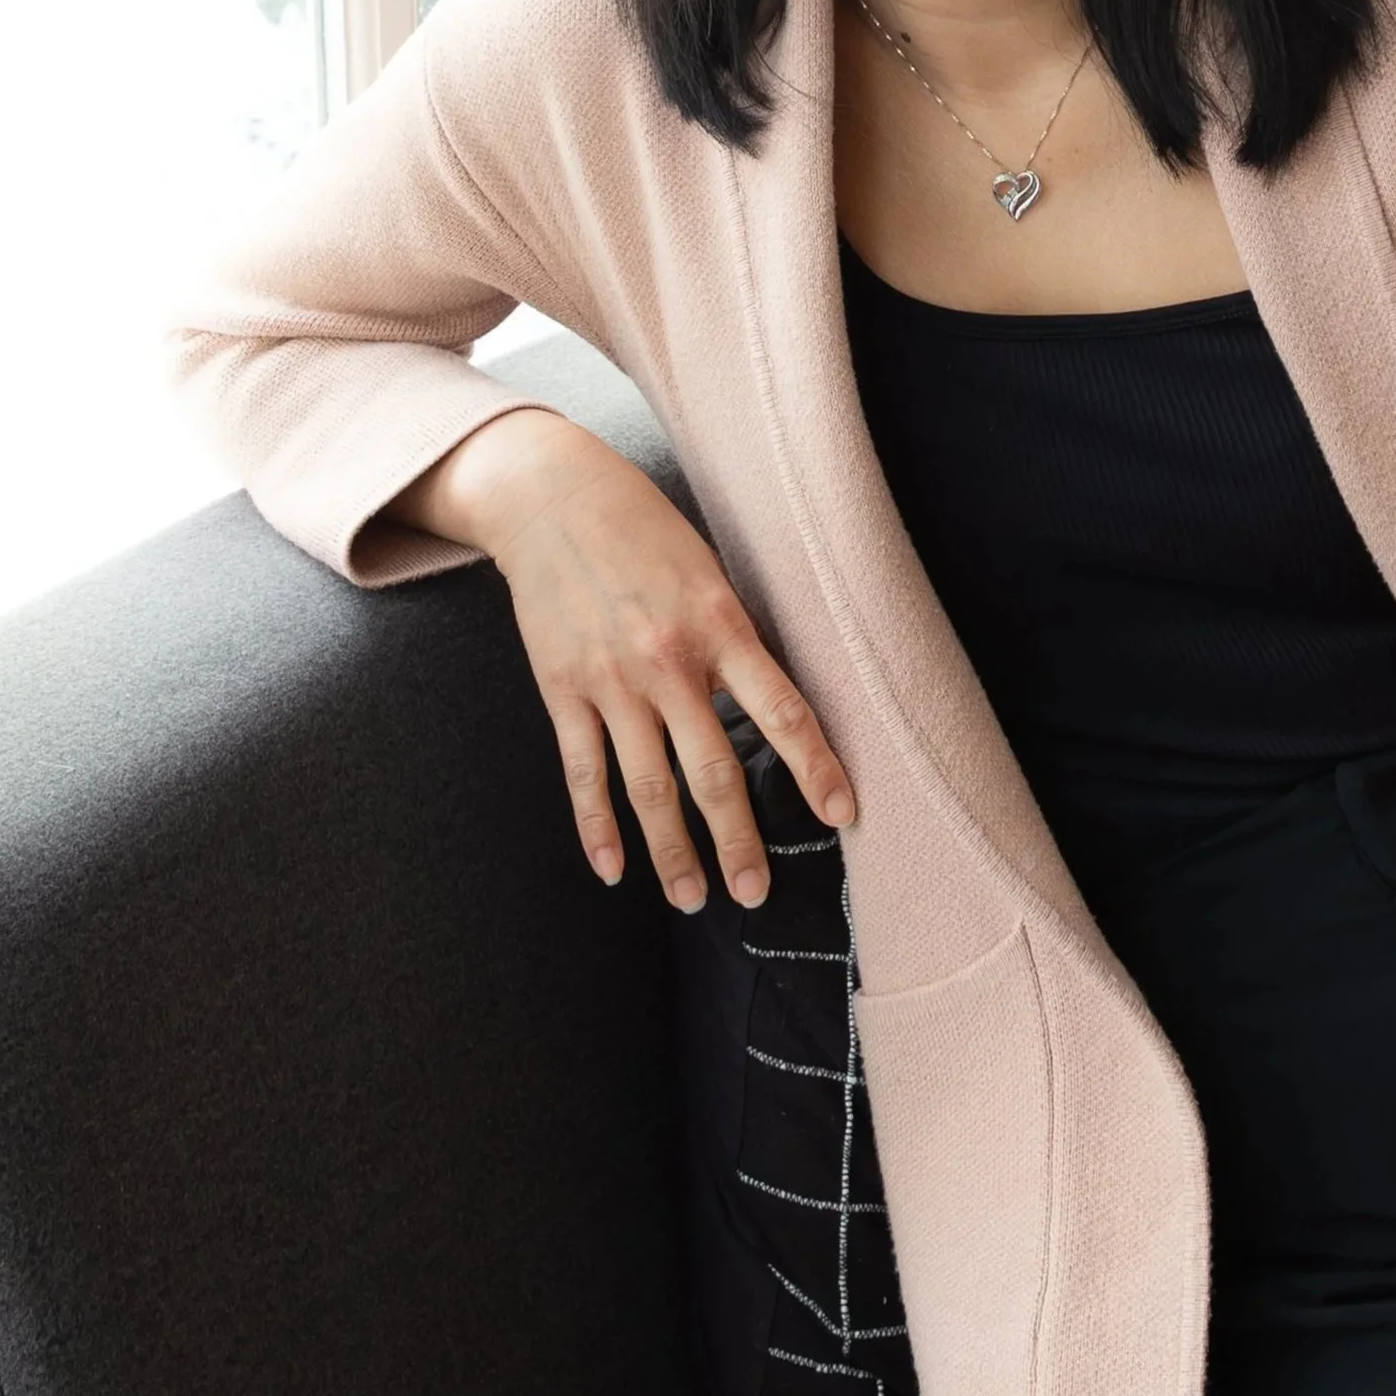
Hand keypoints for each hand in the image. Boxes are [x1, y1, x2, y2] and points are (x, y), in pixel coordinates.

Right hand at [388, 410, 854, 907]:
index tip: (843, 816)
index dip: (815, 769)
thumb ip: (738, 640)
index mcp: (721, 625)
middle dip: (738, 842)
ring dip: (673, 852)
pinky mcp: (561, 689)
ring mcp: (611, 680)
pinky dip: (597, 828)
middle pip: (713, 772)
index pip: (783, 712)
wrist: (552, 496)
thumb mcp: (711, 572)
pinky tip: (614, 871)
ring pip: (648, 788)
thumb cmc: (646, 531)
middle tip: (756, 892)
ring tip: (692, 900)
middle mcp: (668, 660)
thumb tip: (773, 708)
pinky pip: (584, 773)